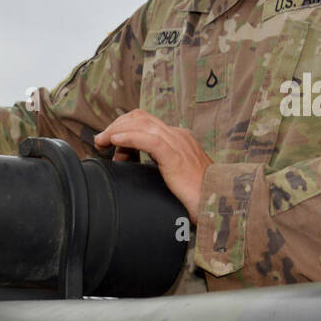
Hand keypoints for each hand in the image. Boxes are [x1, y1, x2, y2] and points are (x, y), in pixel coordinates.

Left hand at [94, 109, 211, 222]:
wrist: (219, 202)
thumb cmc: (198, 195)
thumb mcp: (175, 175)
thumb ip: (157, 167)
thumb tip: (133, 165)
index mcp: (179, 138)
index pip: (146, 123)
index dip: (125, 128)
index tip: (110, 143)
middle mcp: (178, 135)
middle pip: (140, 118)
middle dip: (117, 125)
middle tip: (100, 141)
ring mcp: (178, 143)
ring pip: (141, 125)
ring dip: (117, 130)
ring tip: (102, 141)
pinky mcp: (175, 156)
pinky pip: (148, 140)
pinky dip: (128, 138)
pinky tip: (115, 141)